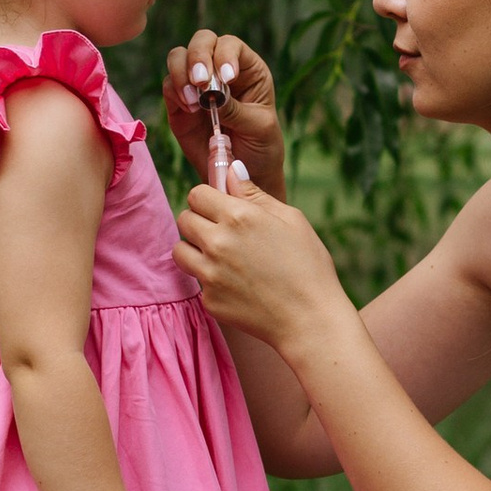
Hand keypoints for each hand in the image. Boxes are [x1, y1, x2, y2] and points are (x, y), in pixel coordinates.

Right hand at [163, 31, 284, 195]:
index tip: (228, 77)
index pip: (231, 45)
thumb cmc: (261, 146)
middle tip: (201, 83)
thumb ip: (237, 110)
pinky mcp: (179, 102)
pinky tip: (190, 111)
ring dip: (182, 74)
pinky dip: (174, 93)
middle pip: (202, 41)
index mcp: (247, 69)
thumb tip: (211, 95)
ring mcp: (197, 84)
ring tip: (194, 102)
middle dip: (199, 56)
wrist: (243, 173)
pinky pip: (168, 86)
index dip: (225, 54)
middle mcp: (220, 69)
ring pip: (178, 57)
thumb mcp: (259, 128)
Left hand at [172, 178, 348, 352]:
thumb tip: (232, 170)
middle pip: (184, 219)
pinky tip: (237, 285)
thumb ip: (254, 194)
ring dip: (195, 250)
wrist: (311, 320)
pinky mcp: (209, 300)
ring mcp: (210, 274)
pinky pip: (197, 282)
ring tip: (221, 258)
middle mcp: (218, 243)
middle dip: (200, 222)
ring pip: (179, 251)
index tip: (221, 208)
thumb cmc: (309, 266)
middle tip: (223, 234)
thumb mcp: (291, 220)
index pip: (197, 194)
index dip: (209, 199)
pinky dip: (211, 281)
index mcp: (238, 216)